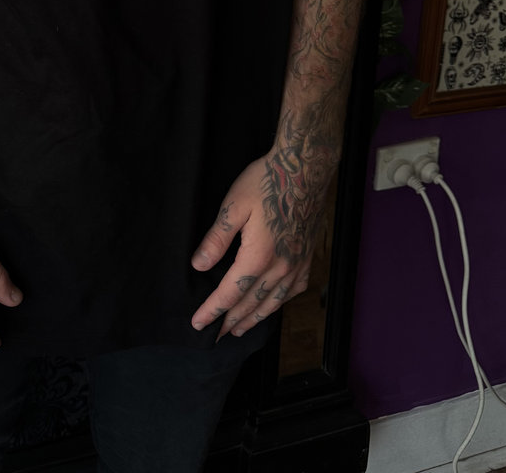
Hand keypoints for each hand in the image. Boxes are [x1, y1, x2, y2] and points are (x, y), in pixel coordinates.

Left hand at [190, 153, 323, 338]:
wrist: (305, 169)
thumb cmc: (266, 182)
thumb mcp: (234, 205)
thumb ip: (217, 239)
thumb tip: (199, 266)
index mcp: (258, 256)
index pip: (230, 293)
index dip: (213, 310)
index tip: (198, 324)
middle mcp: (280, 267)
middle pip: (251, 303)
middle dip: (231, 322)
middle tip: (216, 337)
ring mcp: (297, 263)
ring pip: (274, 302)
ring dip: (255, 318)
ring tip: (239, 330)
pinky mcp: (307, 256)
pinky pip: (294, 289)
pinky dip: (281, 303)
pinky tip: (274, 305)